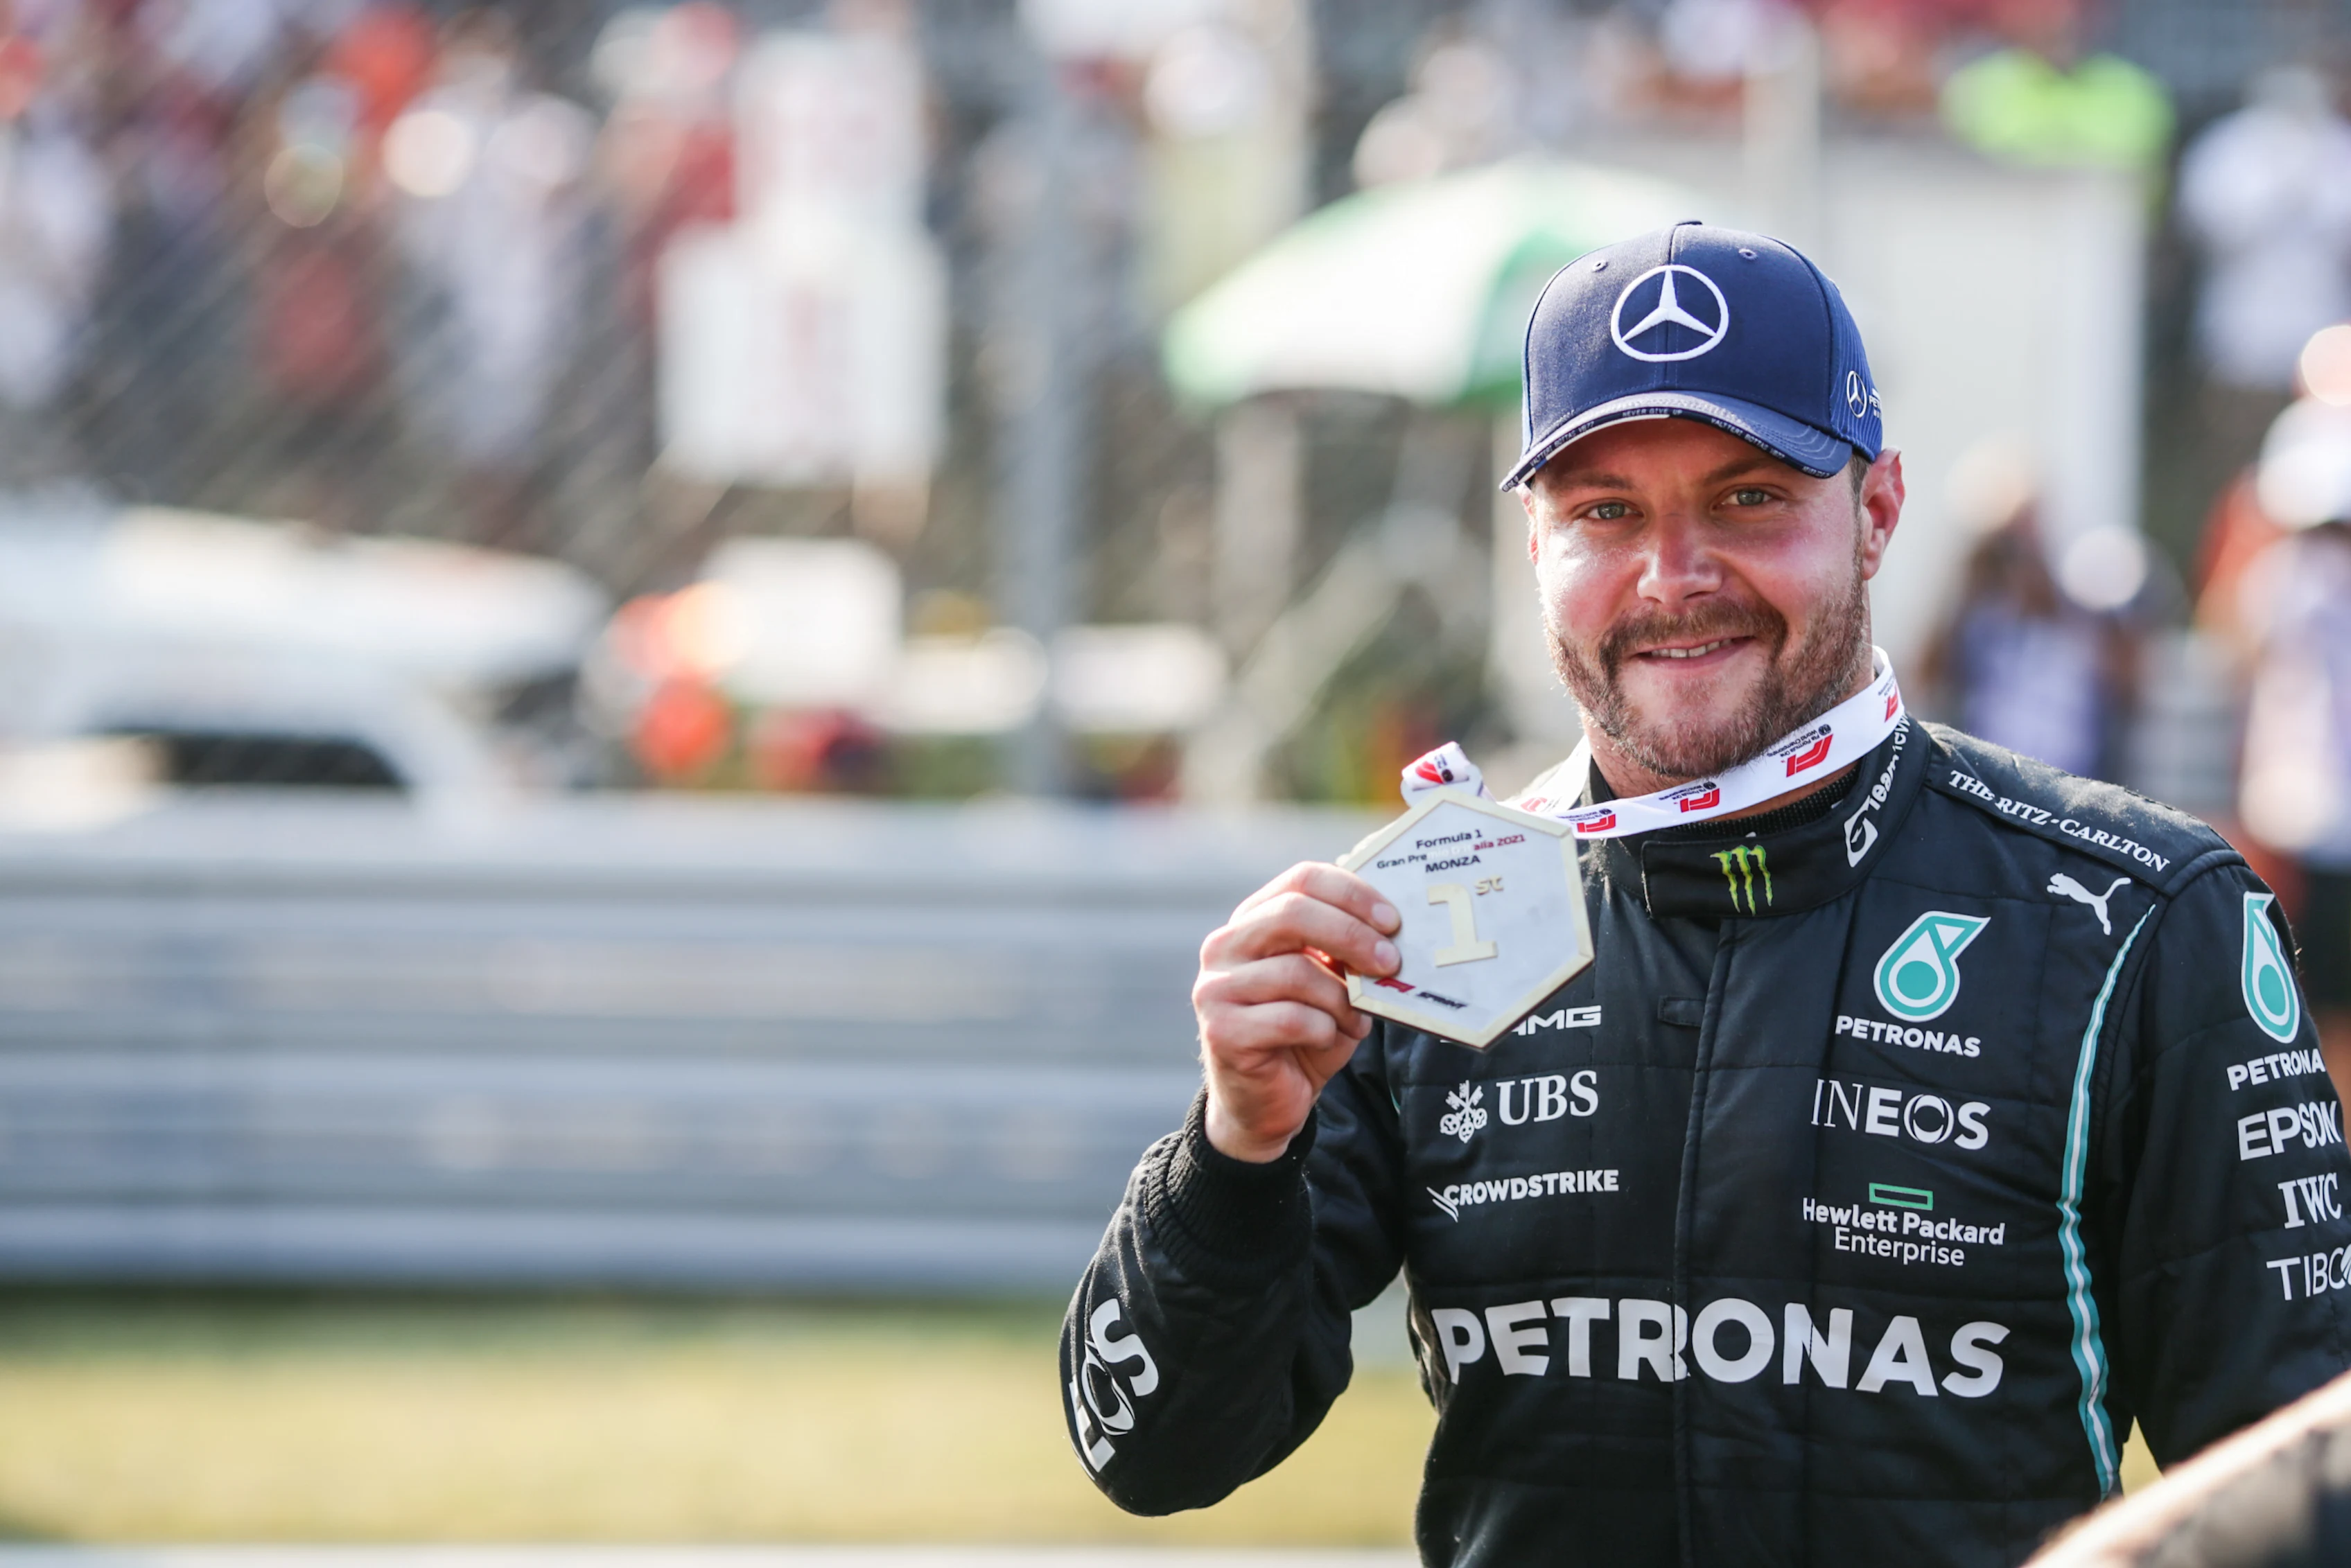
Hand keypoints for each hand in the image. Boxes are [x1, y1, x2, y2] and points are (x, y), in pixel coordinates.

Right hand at [1192, 862, 1400, 1162]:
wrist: (1265, 1103)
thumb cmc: (1303, 1034)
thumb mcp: (1331, 984)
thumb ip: (1346, 952)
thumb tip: (1390, 930)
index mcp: (1253, 920)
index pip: (1301, 880)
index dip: (1352, 894)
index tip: (1392, 920)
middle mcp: (1225, 946)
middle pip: (1293, 913)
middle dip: (1352, 936)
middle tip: (1391, 963)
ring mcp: (1216, 988)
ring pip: (1296, 972)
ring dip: (1342, 1000)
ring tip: (1356, 1020)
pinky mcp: (1221, 1030)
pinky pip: (1290, 1019)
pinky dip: (1323, 1030)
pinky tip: (1327, 1039)